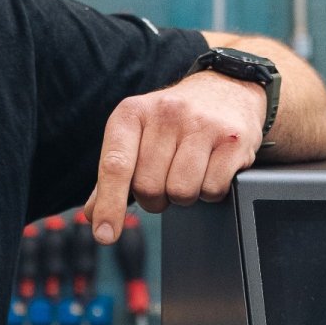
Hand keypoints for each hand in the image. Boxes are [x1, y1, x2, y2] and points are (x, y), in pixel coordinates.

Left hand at [86, 71, 266, 242]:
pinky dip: (210, 191)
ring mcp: (202, 124)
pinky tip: (210, 171)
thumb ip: (114, 174)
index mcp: (133, 112)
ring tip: (188, 173)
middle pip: (149, 187)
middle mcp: (166, 113)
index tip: (105, 235)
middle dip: (155, 198)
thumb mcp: (137, 135)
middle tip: (164, 181)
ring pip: (181, 192)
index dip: (109, 205)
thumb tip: (93, 215)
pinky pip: (212, 189)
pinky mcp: (233, 139)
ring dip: (183, 196)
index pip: (116, 165)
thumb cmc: (174, 121)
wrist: (226, 89)